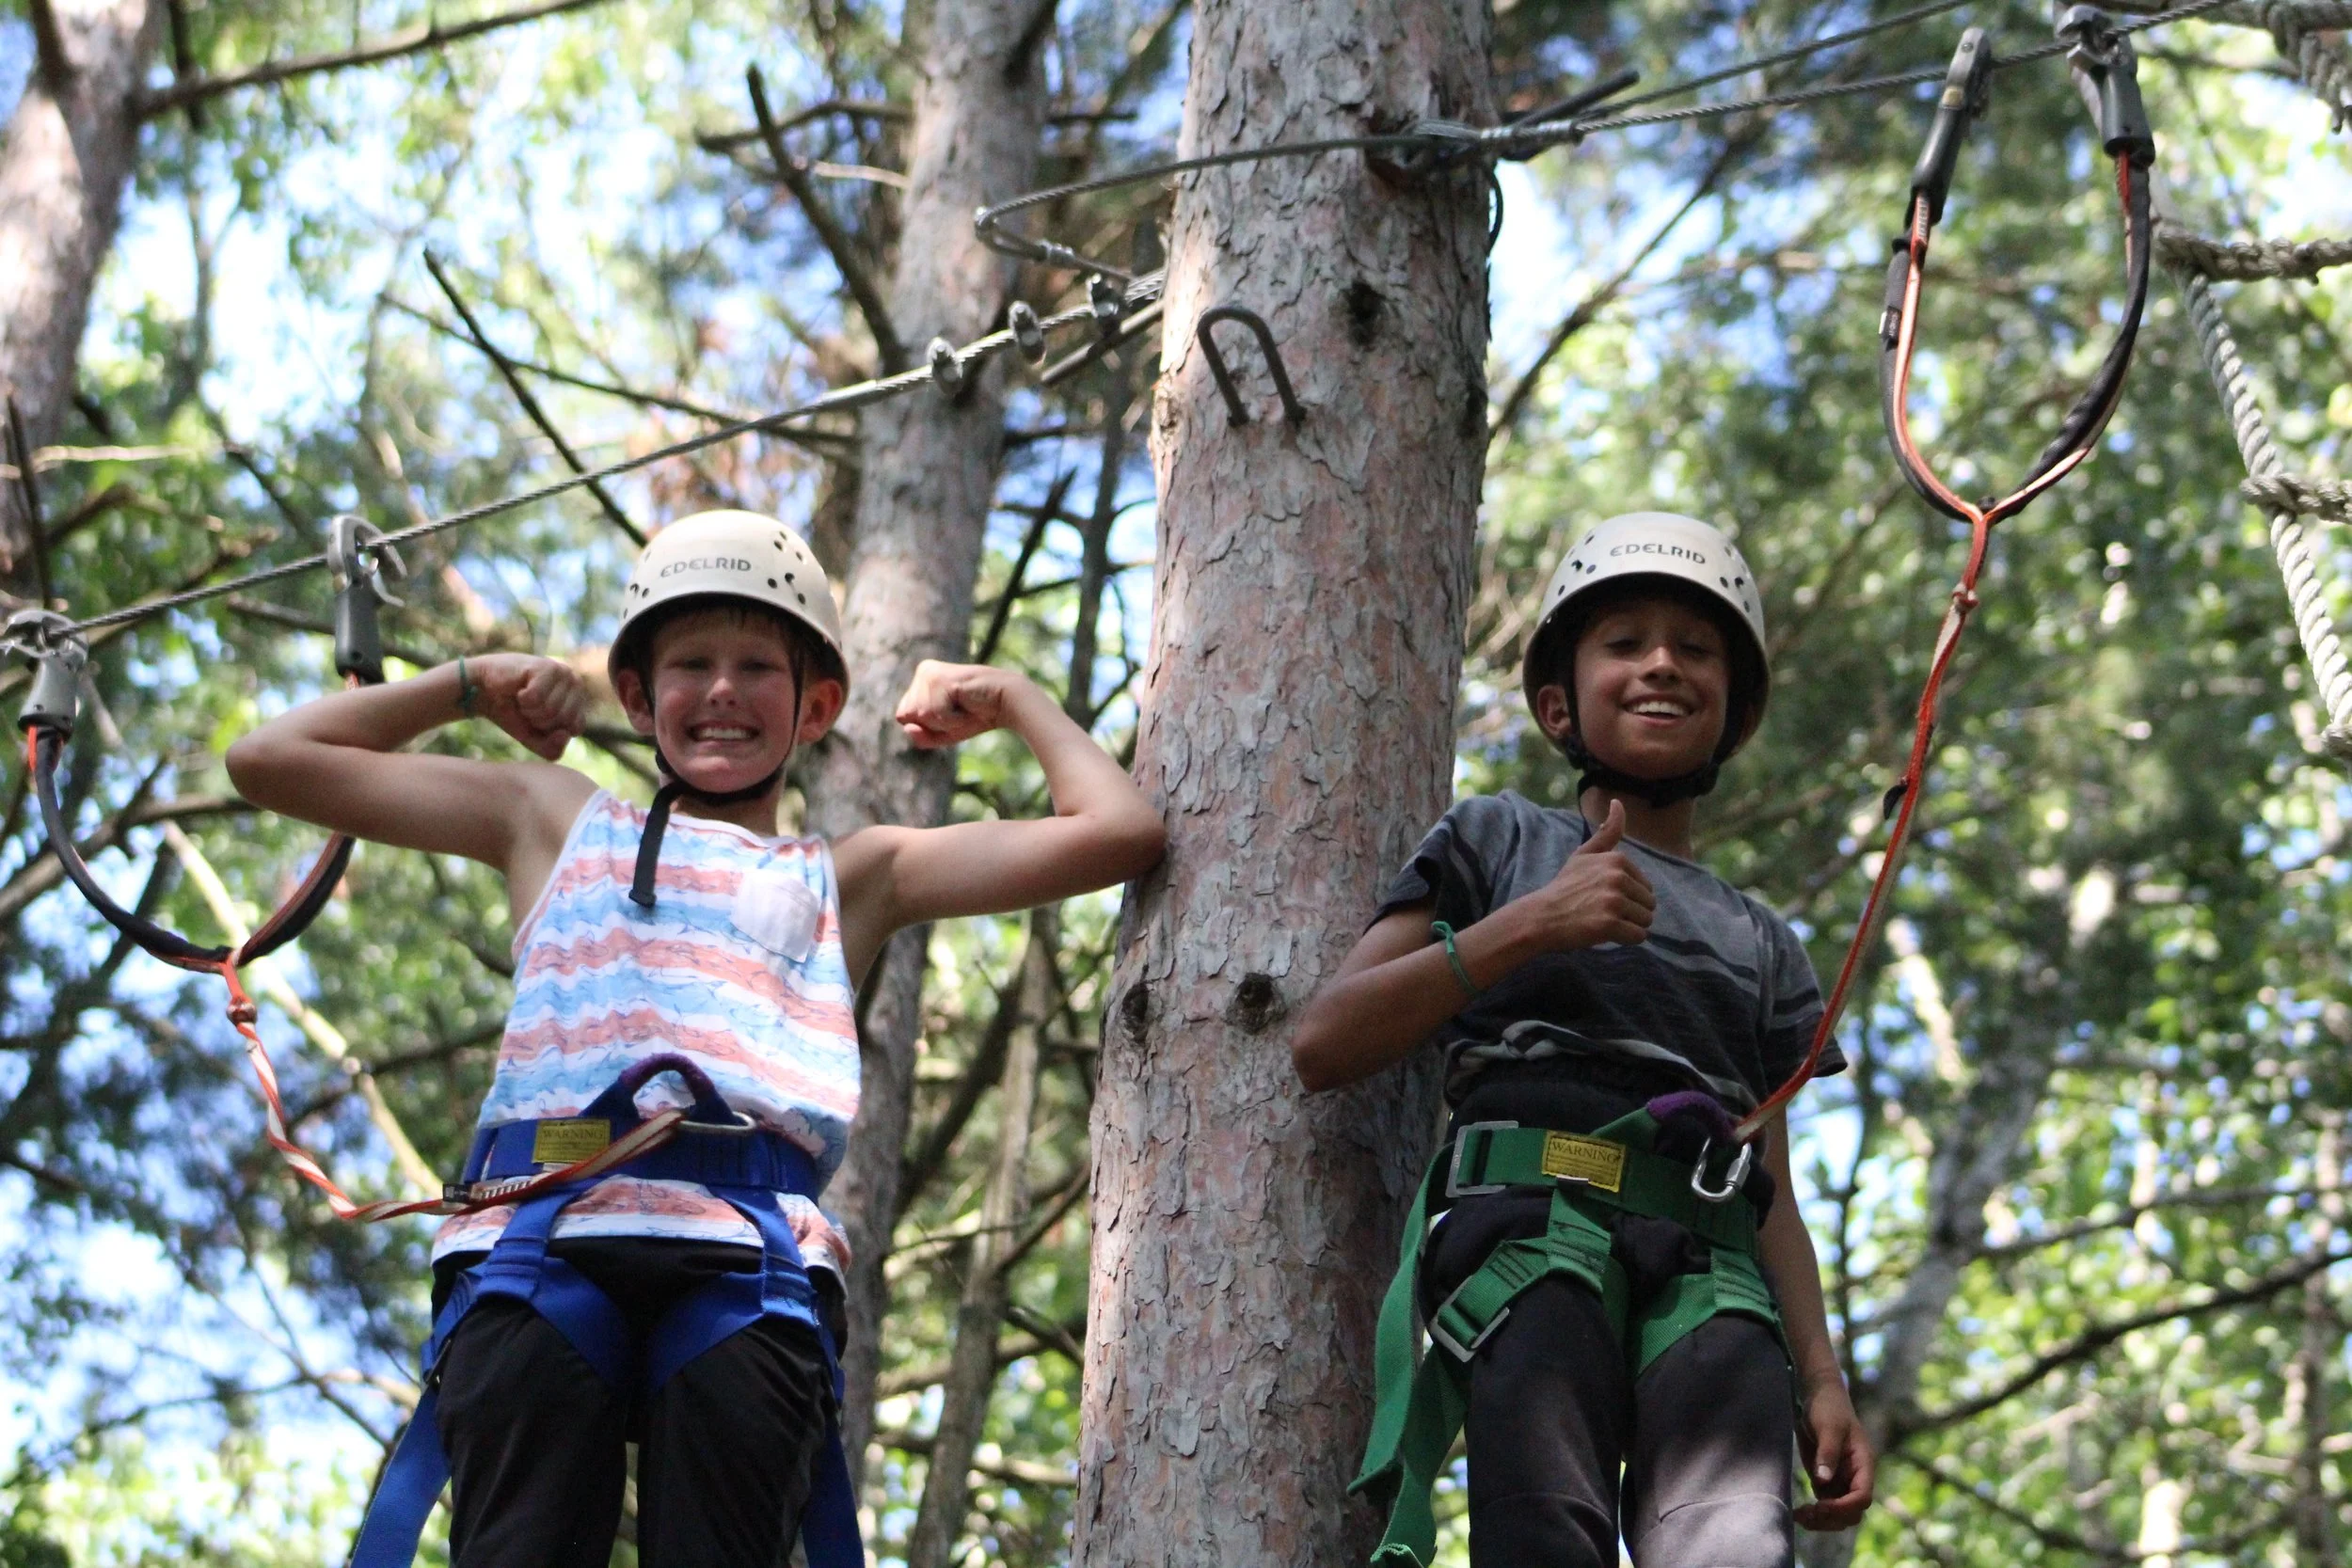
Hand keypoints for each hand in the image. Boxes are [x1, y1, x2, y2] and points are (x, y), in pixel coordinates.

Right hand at [468, 654, 585, 760]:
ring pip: (552, 710)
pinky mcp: (545, 667)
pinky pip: (537, 699)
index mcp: (578, 698)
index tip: (537, 718)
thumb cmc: (512, 713)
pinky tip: (519, 688)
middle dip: (540, 720)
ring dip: (530, 710)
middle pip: (565, 720)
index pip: (576, 728)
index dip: (551, 730)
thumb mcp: (534, 740)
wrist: (483, 691)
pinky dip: (523, 699)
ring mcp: (562, 672)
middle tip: (527, 707)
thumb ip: (553, 749)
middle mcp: (575, 682)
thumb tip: (565, 734)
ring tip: (523, 698)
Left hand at [895, 661, 1021, 748]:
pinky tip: (966, 704)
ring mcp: (930, 673)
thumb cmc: (976, 716)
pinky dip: (952, 718)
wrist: (1006, 703)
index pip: (903, 716)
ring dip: (944, 721)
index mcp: (920, 680)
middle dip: (934, 723)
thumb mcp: (943, 733)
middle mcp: (923, 671)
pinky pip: (934, 713)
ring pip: (920, 715)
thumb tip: (906, 727)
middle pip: (907, 715)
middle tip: (958, 710)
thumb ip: (921, 737)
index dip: (927, 725)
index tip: (950, 714)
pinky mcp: (940, 678)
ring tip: (963, 707)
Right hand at [1525, 799, 1654, 948]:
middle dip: (1631, 913)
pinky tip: (1605, 933)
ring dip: (1629, 926)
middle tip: (1602, 912)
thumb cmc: (1564, 887)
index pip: (1646, 887)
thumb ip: (1607, 832)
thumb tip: (1618, 802)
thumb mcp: (1584, 854)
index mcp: (1617, 860)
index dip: (1628, 897)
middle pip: (1649, 904)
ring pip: (1646, 921)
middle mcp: (1617, 877)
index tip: (1601, 897)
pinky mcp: (1609, 924)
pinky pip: (1638, 936)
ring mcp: (1613, 901)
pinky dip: (1626, 939)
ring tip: (1604, 921)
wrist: (1541, 916)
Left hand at [1793, 1377, 1874, 1530]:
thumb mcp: (1828, 1427)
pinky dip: (1814, 1513)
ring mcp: (1841, 1480)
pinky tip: (1798, 1512)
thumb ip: (1827, 1453)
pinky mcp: (1826, 1480)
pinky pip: (1825, 1505)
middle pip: (1851, 1512)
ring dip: (1822, 1520)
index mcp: (1863, 1464)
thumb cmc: (1828, 1407)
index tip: (1822, 1506)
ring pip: (1838, 1513)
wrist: (1817, 1395)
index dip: (1845, 1507)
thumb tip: (1823, 1482)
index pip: (1862, 1496)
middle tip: (1806, 1514)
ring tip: (1799, 1517)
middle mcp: (1855, 1476)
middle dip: (1831, 1518)